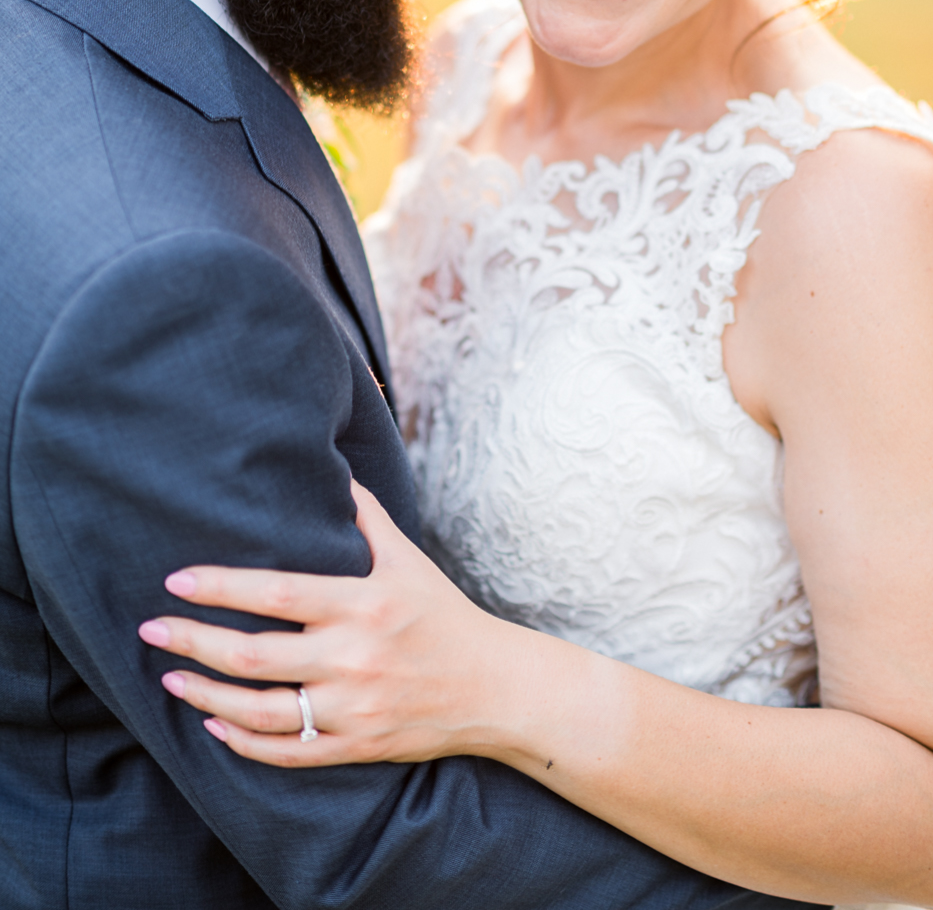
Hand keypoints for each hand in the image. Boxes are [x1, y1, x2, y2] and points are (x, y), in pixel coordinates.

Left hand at [138, 483, 514, 766]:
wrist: (493, 686)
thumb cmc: (442, 613)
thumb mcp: (408, 558)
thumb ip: (367, 516)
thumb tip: (336, 470)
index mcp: (363, 604)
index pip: (277, 594)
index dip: (222, 587)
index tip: (177, 580)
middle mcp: (354, 658)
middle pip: (254, 656)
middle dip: (193, 642)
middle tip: (151, 629)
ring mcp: (353, 708)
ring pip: (261, 711)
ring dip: (206, 697)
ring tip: (170, 680)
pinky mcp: (356, 746)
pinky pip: (288, 752)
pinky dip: (245, 743)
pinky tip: (215, 726)